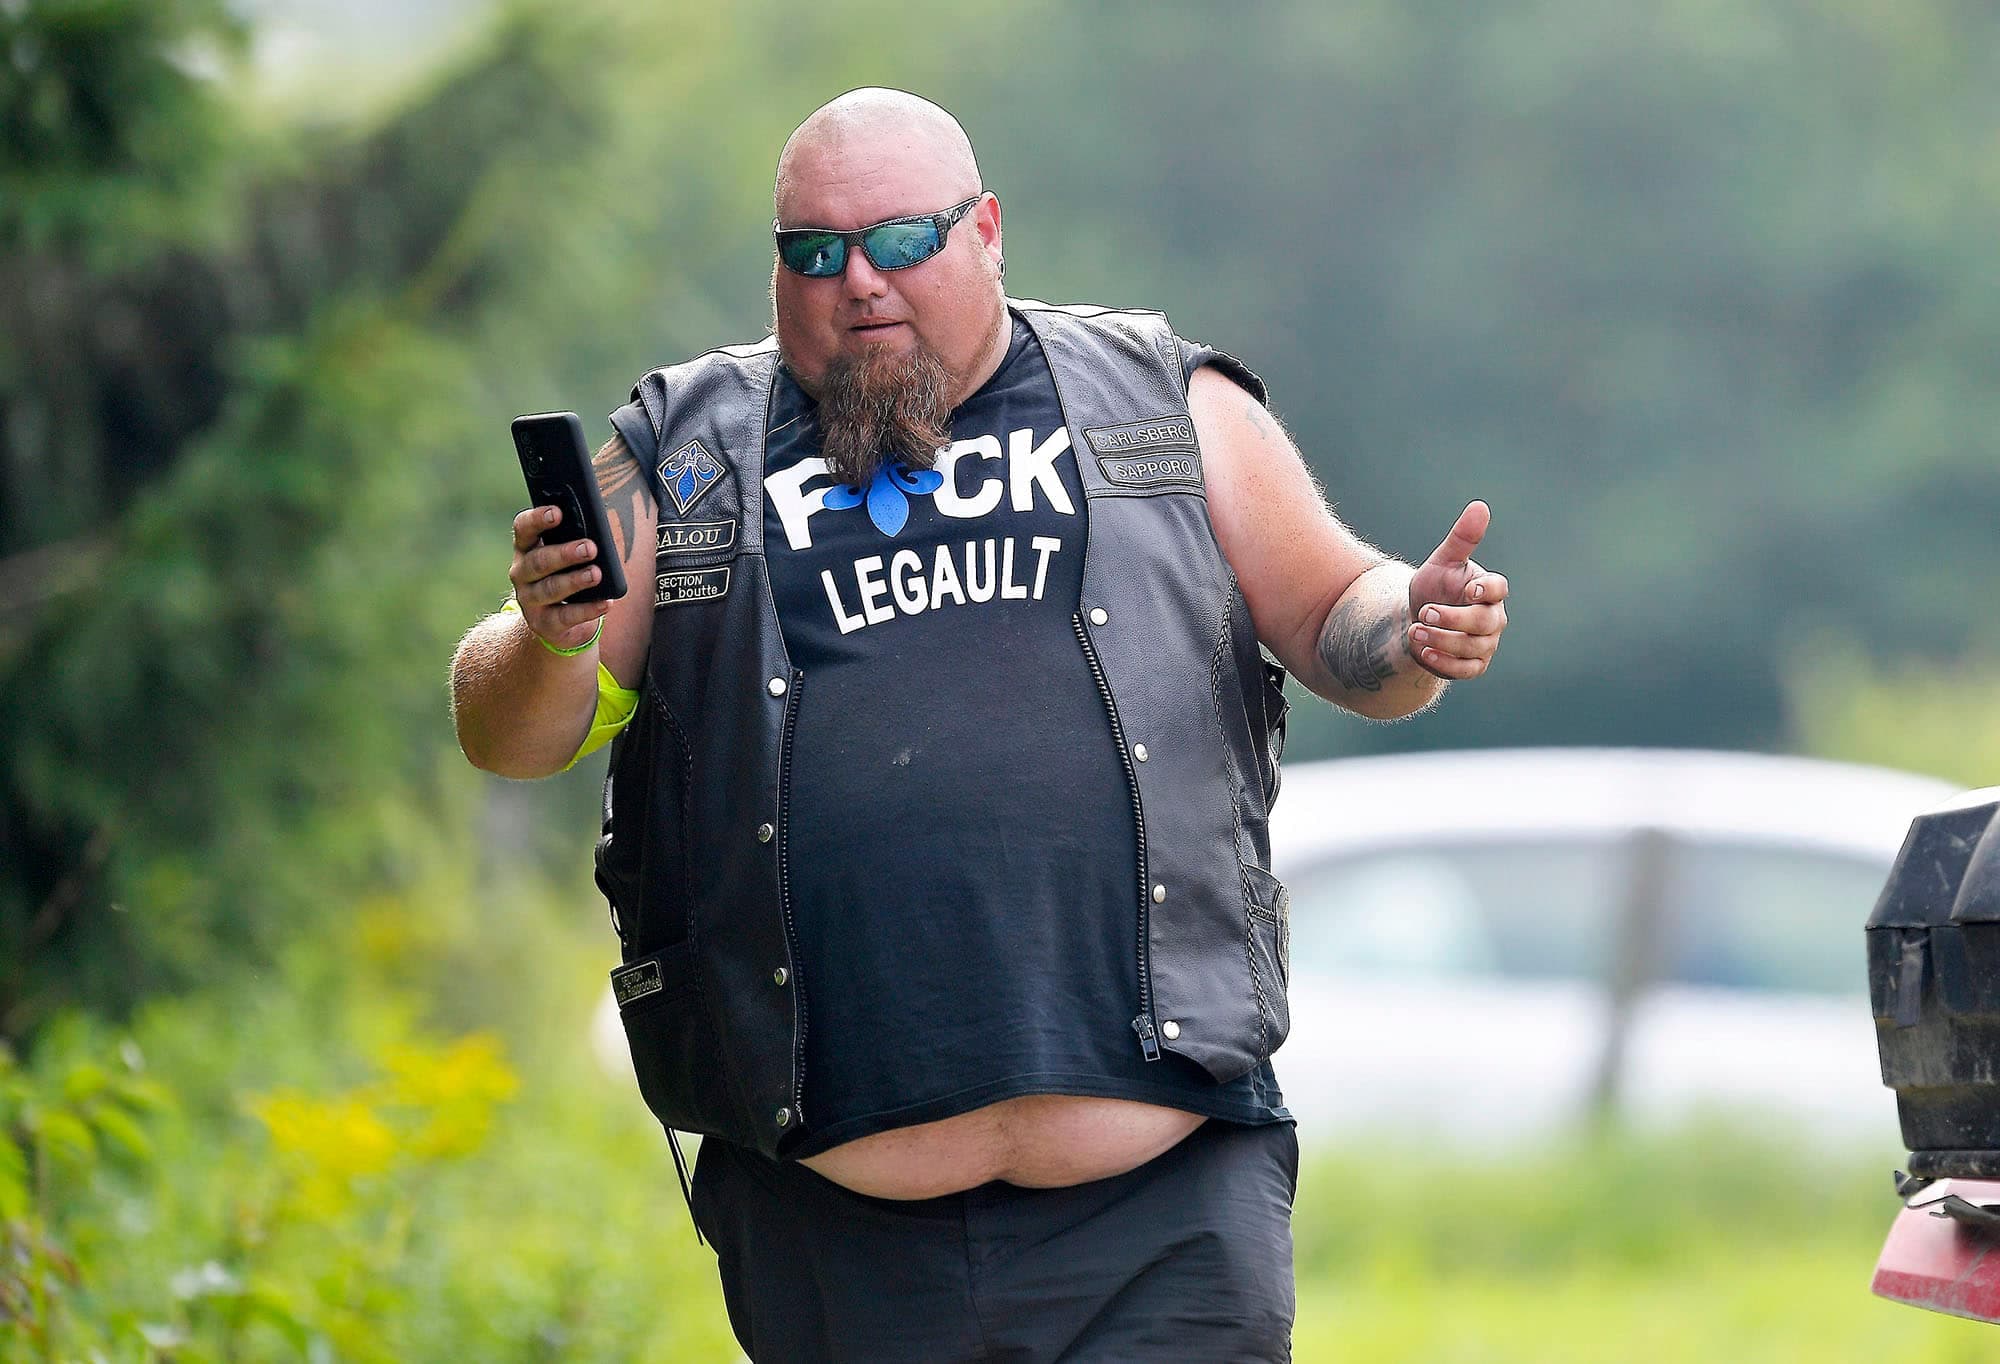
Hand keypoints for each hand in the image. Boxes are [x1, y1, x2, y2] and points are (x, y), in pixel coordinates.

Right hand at [509, 505, 611, 649]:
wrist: (554, 620)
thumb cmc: (566, 575)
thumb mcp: (567, 557)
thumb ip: (576, 540)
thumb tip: (600, 533)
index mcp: (526, 548)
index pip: (523, 529)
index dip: (537, 519)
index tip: (557, 512)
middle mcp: (522, 573)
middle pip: (539, 561)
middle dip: (565, 554)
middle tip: (590, 547)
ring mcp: (530, 600)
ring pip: (550, 589)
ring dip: (575, 581)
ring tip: (597, 574)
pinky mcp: (543, 624)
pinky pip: (565, 617)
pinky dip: (587, 610)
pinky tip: (605, 603)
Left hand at [1405, 500, 1508, 679]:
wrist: (1419, 619)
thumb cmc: (1437, 585)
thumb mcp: (1444, 561)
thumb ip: (1462, 538)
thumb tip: (1480, 506)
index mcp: (1488, 589)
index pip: (1499, 589)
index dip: (1488, 590)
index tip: (1469, 591)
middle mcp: (1493, 618)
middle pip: (1484, 622)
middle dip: (1454, 619)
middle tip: (1425, 612)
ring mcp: (1485, 643)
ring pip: (1473, 647)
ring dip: (1443, 641)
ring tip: (1414, 632)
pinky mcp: (1473, 665)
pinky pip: (1466, 670)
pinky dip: (1445, 663)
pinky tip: (1423, 653)